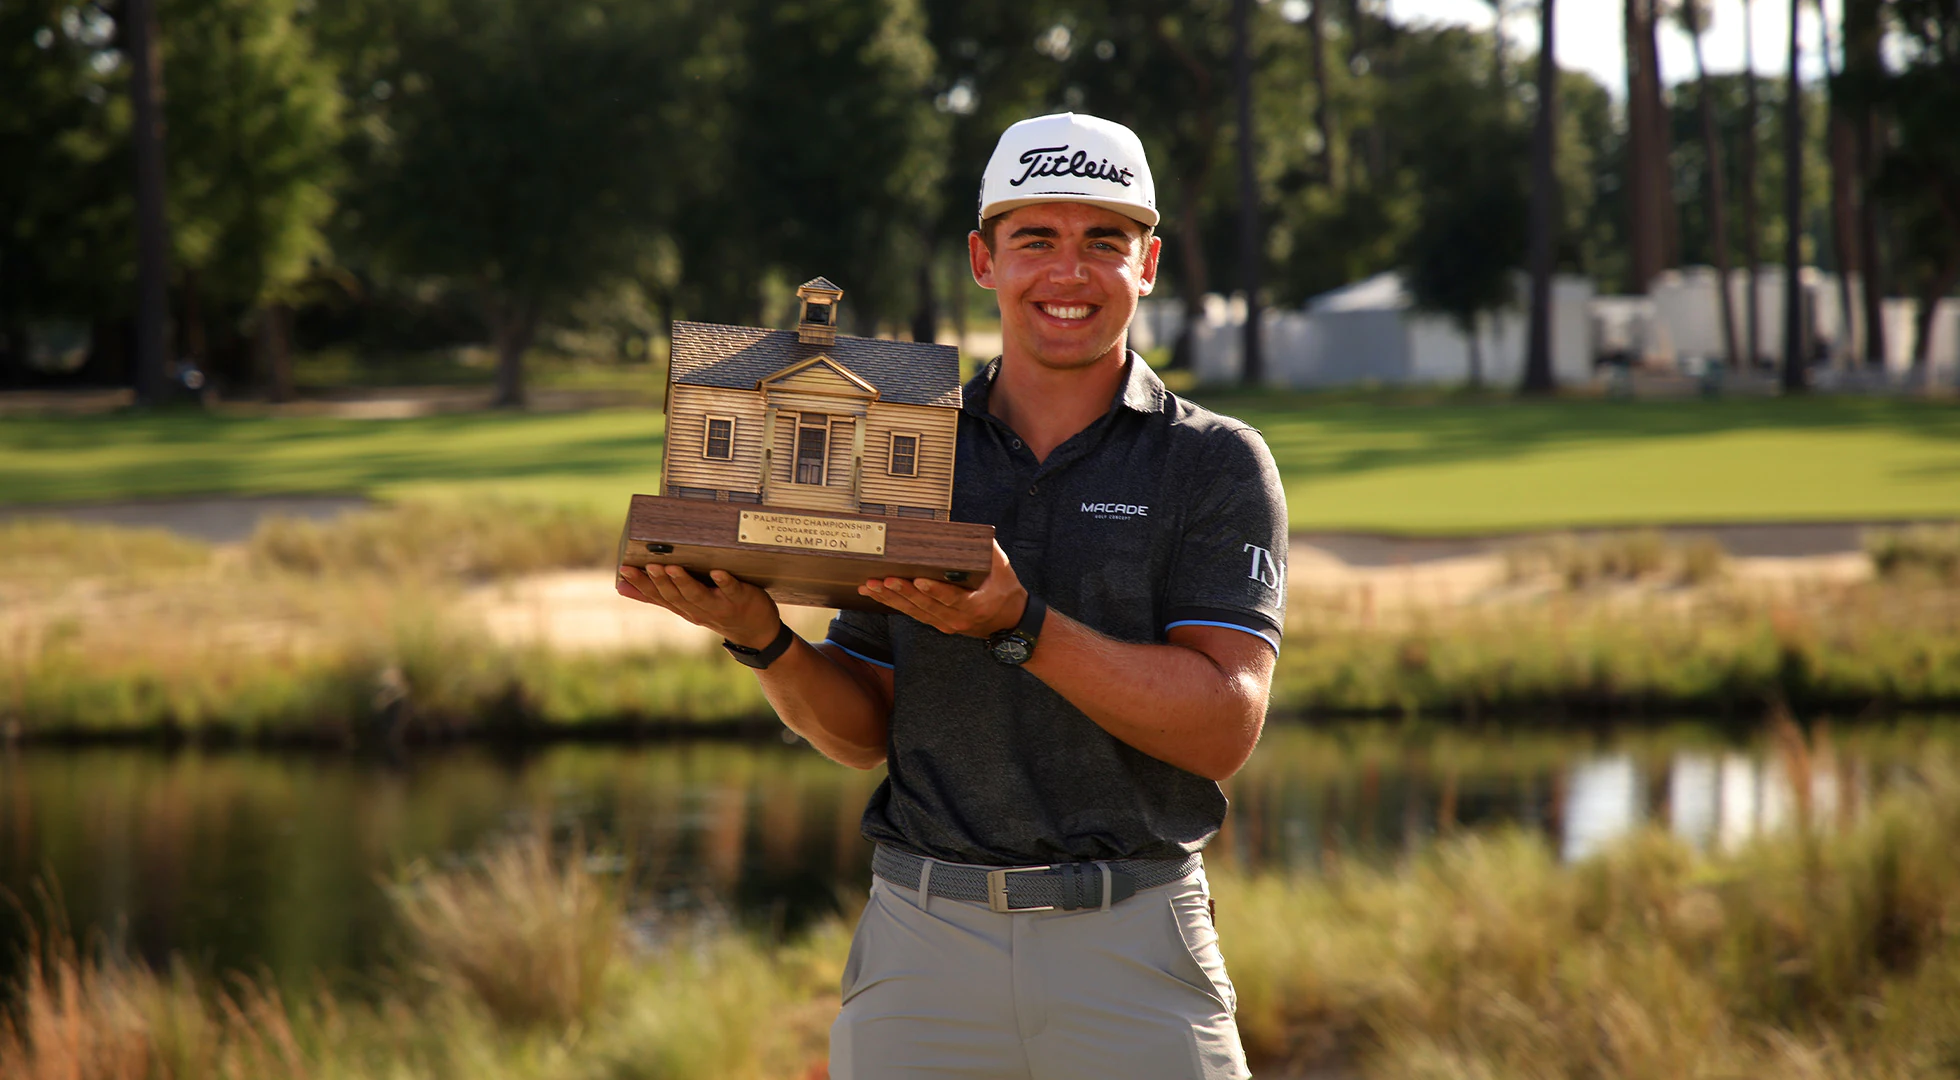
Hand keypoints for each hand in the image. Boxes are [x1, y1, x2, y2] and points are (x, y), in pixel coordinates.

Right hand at [617, 563, 782, 648]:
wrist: (755, 632)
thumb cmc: (717, 611)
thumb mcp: (684, 606)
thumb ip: (656, 596)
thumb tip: (621, 587)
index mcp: (683, 608)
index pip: (657, 596)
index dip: (641, 584)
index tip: (625, 569)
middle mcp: (698, 609)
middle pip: (675, 596)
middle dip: (660, 581)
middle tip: (649, 565)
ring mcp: (719, 605)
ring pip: (697, 595)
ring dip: (684, 582)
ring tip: (672, 567)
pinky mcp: (741, 599)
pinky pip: (731, 590)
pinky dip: (724, 581)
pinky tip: (718, 572)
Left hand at [859, 541, 1026, 638]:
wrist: (1009, 621)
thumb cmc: (1005, 589)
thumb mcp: (1002, 567)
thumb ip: (986, 549)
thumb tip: (967, 531)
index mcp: (976, 604)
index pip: (952, 598)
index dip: (934, 591)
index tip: (918, 581)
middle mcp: (958, 619)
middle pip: (926, 606)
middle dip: (903, 592)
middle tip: (884, 579)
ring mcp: (947, 624)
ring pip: (915, 612)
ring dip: (891, 599)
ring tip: (871, 586)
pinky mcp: (937, 624)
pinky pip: (913, 614)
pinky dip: (893, 603)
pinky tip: (876, 593)